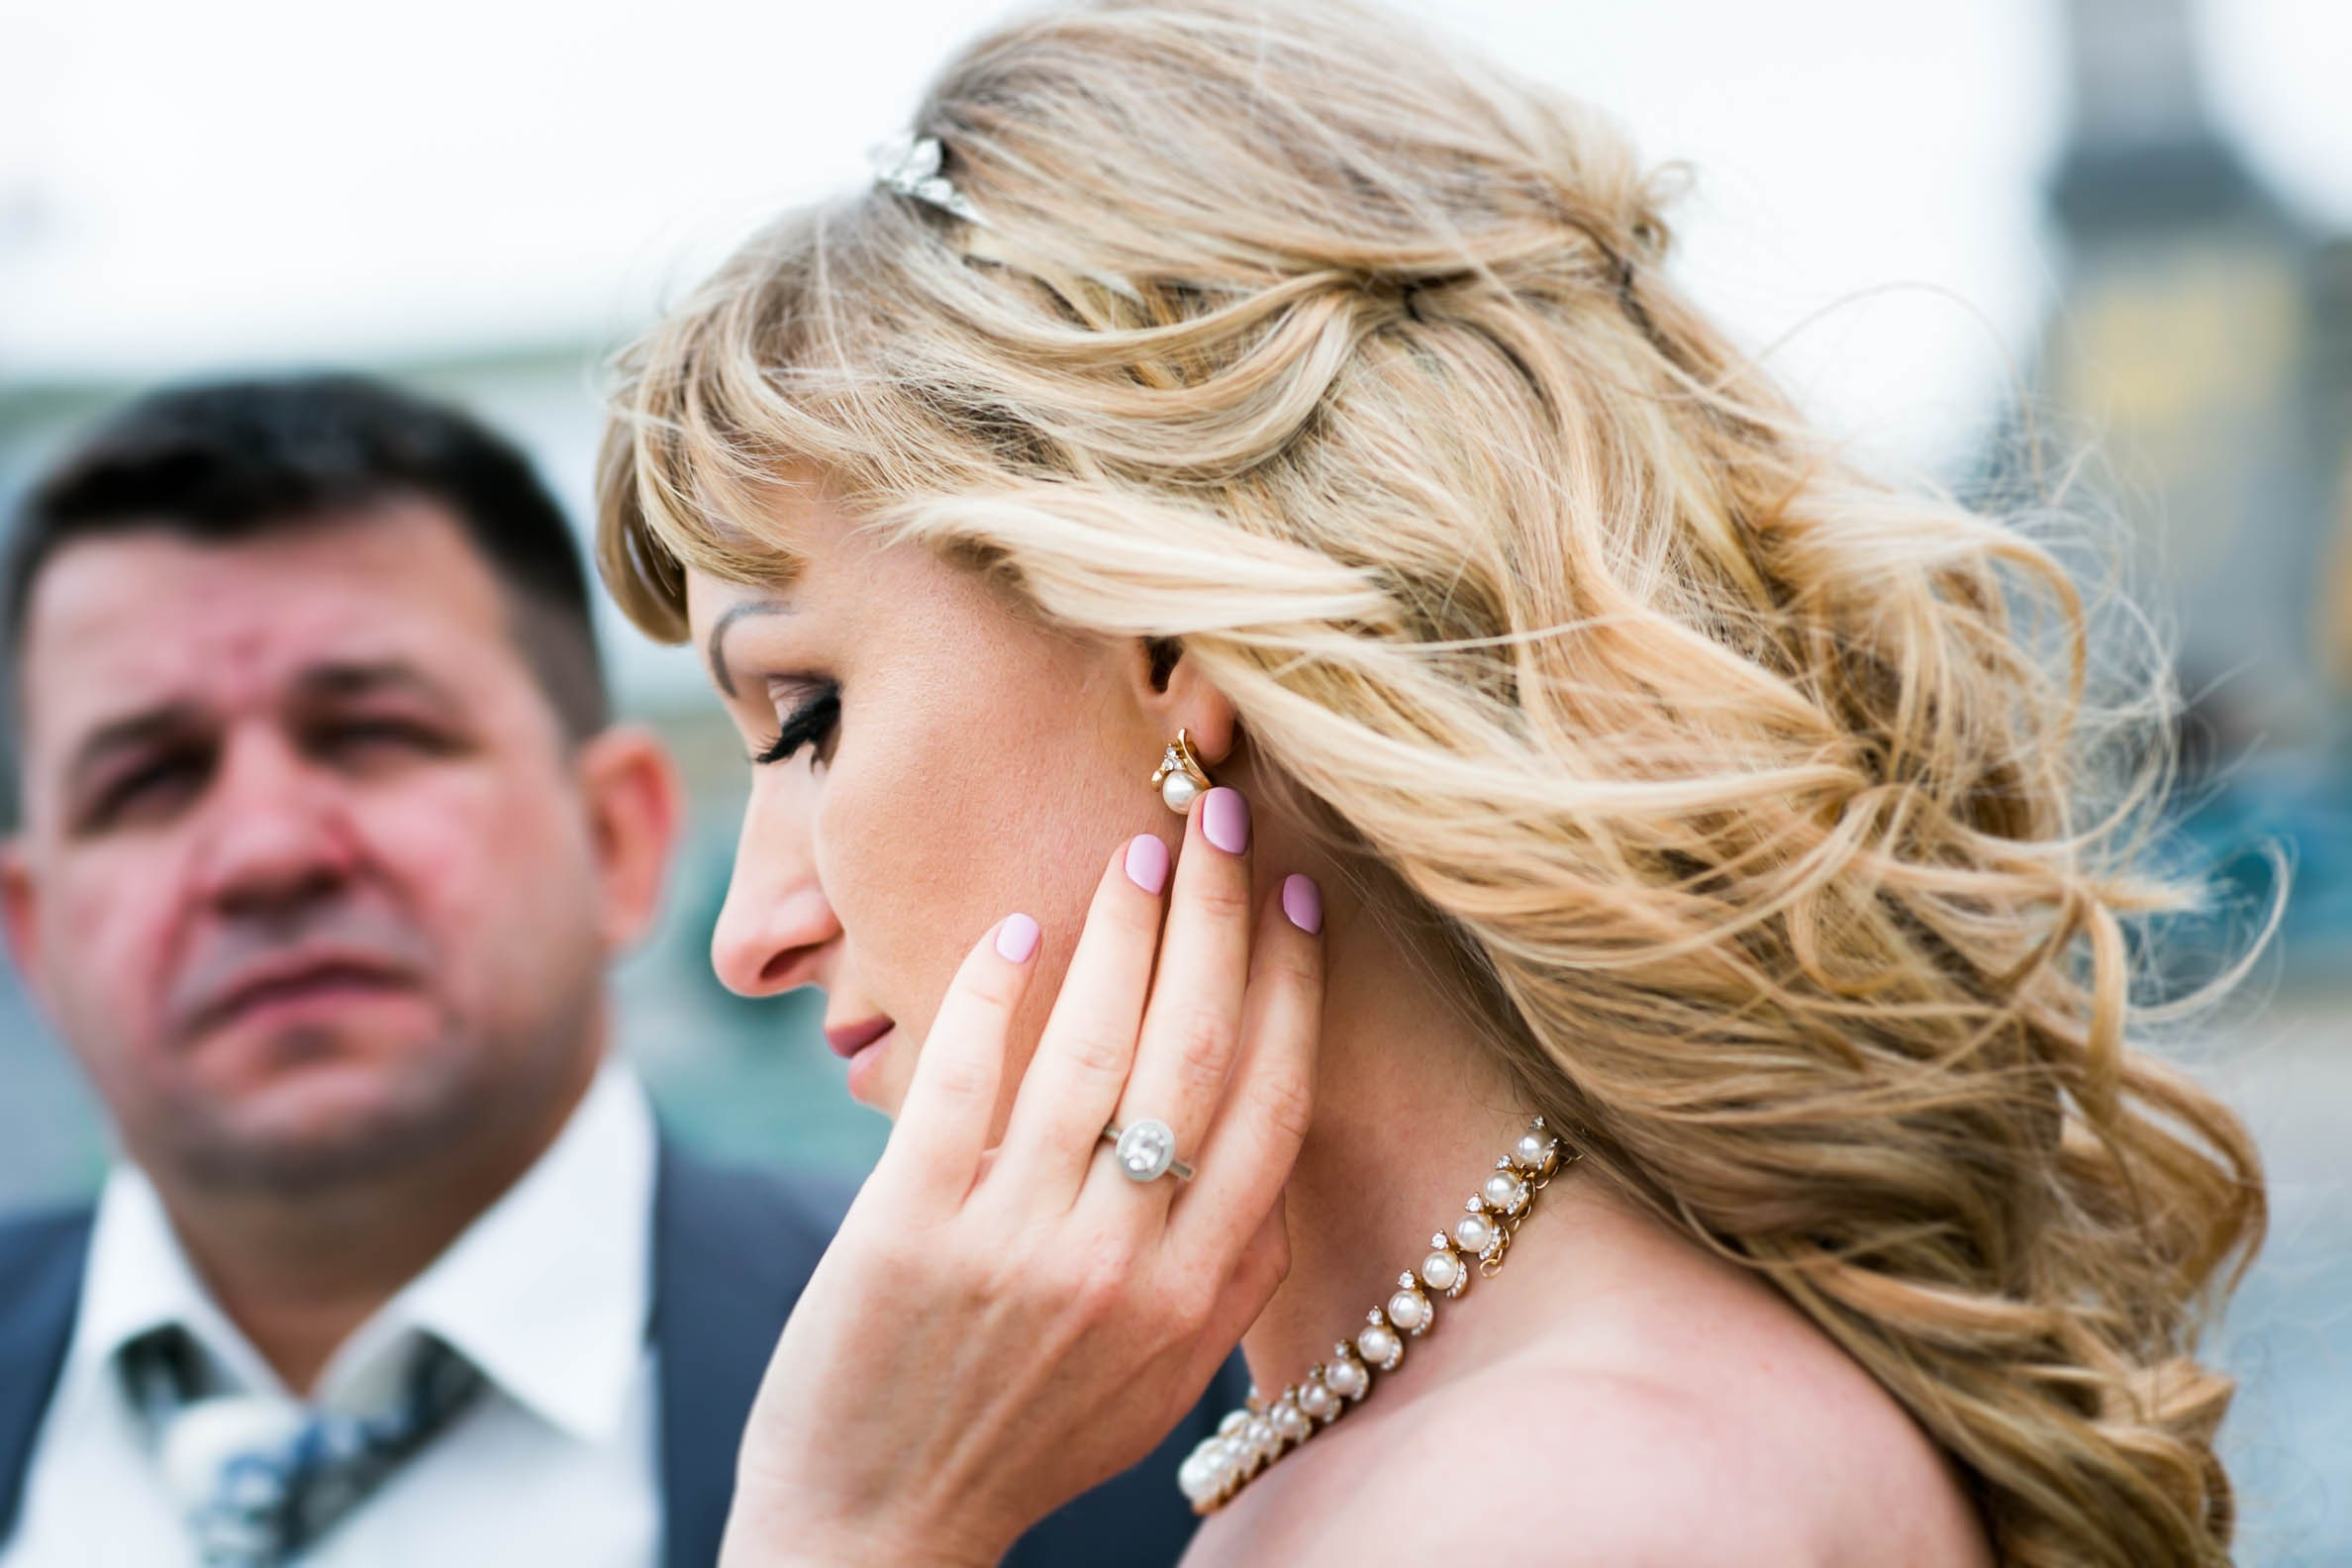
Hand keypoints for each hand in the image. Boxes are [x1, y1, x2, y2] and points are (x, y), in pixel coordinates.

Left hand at [720, 788, 1323, 1567]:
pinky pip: (962, 1084)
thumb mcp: (1161, 1385)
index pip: (1269, 1109)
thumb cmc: (1026, 1441)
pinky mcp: (907, 1233)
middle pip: (1192, 1055)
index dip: (1292, 990)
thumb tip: (1272, 1153)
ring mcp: (1012, 1245)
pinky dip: (993, 999)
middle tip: (1223, 820)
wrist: (872, 1530)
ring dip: (1121, 933)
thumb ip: (1228, 1280)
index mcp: (1195, 1299)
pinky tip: (1014, 934)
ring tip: (1139, 853)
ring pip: (1088, 1052)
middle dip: (1218, 921)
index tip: (1300, 899)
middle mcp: (1120, 1266)